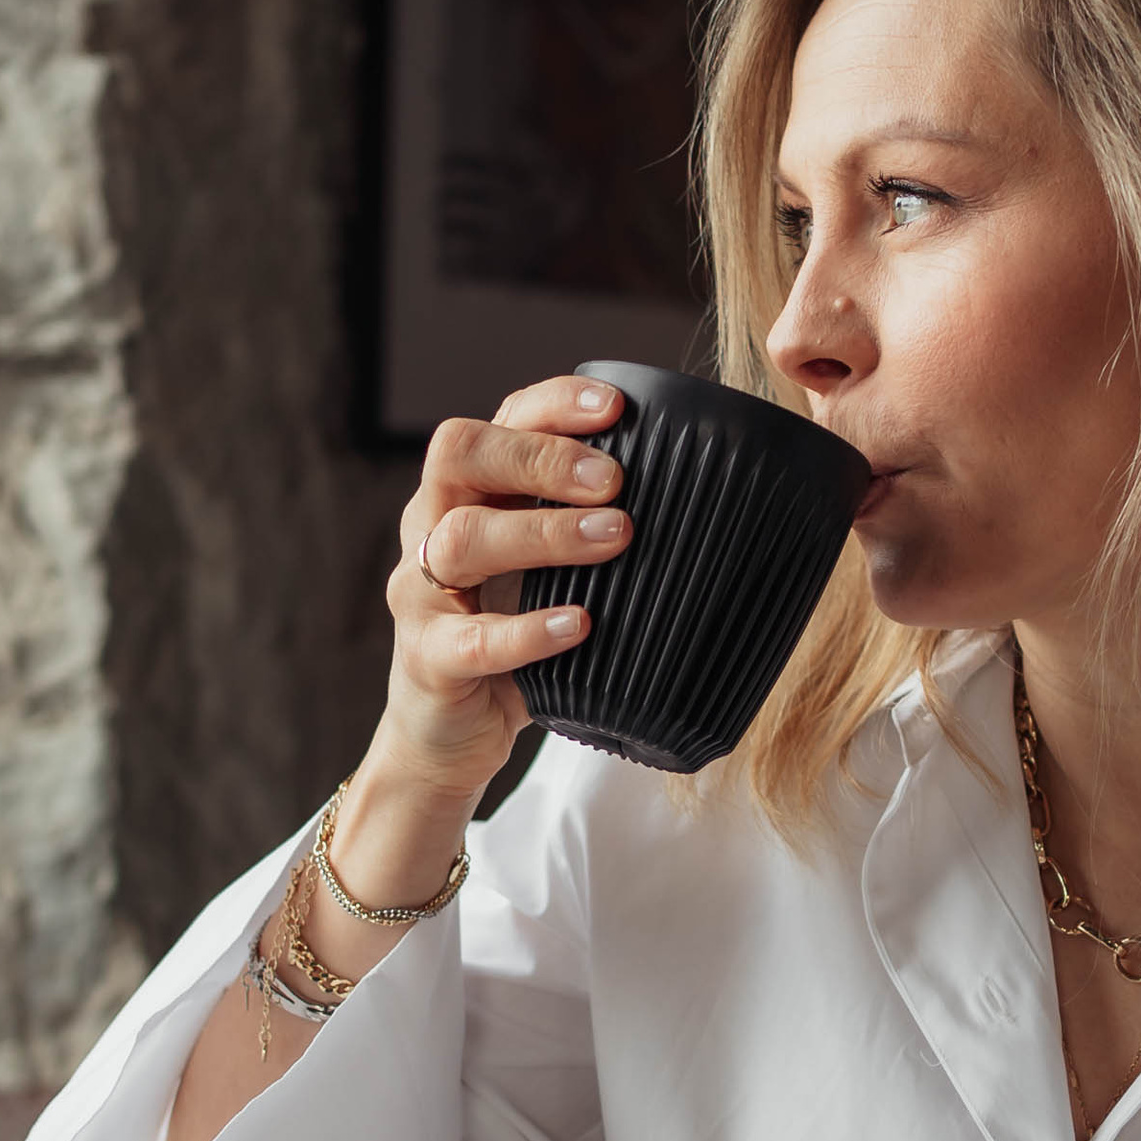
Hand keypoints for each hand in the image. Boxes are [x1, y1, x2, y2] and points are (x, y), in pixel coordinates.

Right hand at [371, 376, 632, 810]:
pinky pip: (469, 640)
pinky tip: (580, 626)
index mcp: (468, 494)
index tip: (616, 408)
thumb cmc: (519, 637)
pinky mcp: (428, 660)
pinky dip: (527, 631)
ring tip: (614, 538)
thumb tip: (719, 506)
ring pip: (460, 539)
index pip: (498, 420)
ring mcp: (421, 593)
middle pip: (460, 455)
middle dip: (540, 456)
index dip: (551, 406)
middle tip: (615, 480)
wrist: (452, 735)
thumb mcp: (555, 574)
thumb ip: (598, 532)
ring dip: (543, 532)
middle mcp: (432, 526)